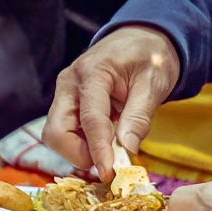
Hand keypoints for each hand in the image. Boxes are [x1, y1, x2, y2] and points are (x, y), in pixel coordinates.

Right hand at [43, 25, 182, 171]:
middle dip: (79, 154)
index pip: (89, 119)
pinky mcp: (68, 103)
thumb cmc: (151, 56)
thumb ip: (139, 115)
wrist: (143, 38)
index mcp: (93, 72)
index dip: (98, 150)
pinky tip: (107, 141)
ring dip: (81, 150)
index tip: (109, 172)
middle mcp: (69, 83)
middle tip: (109, 163)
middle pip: (57, 131)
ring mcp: (65, 94)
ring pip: (58, 135)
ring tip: (113, 147)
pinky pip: (67, 131)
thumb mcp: (154, 82)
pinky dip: (84, 143)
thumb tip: (127, 148)